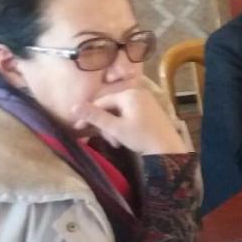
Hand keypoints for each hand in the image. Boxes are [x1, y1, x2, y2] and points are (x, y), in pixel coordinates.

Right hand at [73, 88, 188, 154]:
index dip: (89, 115)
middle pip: (111, 107)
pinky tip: (125, 139)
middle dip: (106, 125)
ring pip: (119, 112)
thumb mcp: (115, 128)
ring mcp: (145, 100)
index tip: (78, 129)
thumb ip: (95, 117)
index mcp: (128, 94)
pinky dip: (124, 126)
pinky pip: (130, 114)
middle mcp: (137, 93)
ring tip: (117, 143)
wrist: (168, 148)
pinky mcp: (150, 109)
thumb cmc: (141, 137)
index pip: (101, 102)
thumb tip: (74, 107)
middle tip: (107, 141)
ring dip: (114, 128)